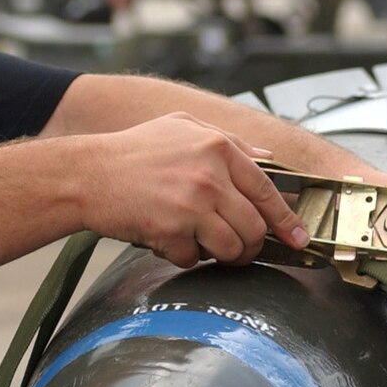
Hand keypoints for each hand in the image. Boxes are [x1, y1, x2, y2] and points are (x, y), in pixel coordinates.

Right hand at [78, 114, 308, 267]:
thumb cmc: (134, 151)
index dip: (287, 219)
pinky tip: (169, 240)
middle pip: (254, 228)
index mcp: (218, 148)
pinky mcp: (171, 230)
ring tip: (204, 246)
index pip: (266, 190)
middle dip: (251, 246)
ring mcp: (191, 204)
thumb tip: (267, 157)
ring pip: (232, 249)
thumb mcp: (182, 127)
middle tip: (239, 249)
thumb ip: (228, 140)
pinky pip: (194, 259)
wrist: (87, 174)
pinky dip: (184, 257)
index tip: (299, 238)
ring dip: (222, 256)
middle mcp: (210, 176)